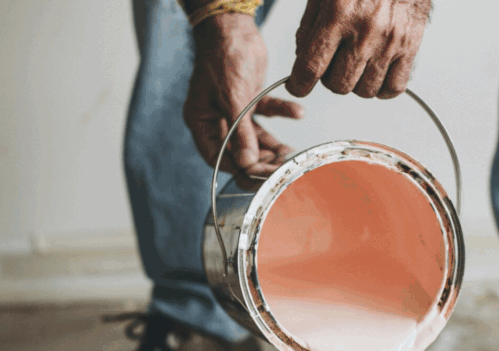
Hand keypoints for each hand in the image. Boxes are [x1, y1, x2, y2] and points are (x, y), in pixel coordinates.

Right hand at [183, 13, 303, 188]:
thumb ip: (241, 131)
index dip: (237, 170)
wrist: (233, 26)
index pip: (216, 157)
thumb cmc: (222, 55)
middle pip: (238, 151)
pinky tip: (298, 113)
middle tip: (280, 168)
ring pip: (255, 137)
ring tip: (291, 152)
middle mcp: (216, 119)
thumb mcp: (233, 96)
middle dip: (260, 160)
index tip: (259, 177)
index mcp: (201, 121)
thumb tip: (248, 162)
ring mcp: (233, 110)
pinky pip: (267, 114)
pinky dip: (282, 114)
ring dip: (273, 144)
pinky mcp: (249, 99)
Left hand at [287, 0, 431, 98]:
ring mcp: (389, 41)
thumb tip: (303, 59)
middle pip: (338, 84)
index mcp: (339, 14)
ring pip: (364, 91)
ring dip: (356, 84)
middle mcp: (365, 31)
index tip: (298, 86)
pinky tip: (376, 73)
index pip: (311, 67)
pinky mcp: (410, 45)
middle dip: (329, 79)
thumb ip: (310, 25)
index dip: (299, 84)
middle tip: (332, 64)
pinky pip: (394, 87)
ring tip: (356, 65)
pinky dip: (383, 88)